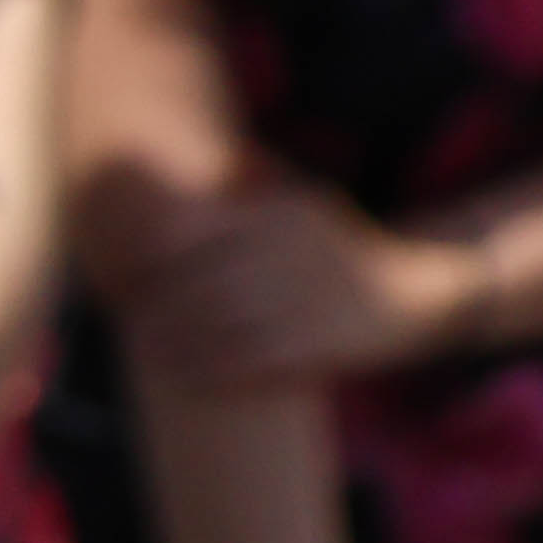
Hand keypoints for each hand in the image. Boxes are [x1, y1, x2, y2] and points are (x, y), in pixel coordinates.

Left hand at [119, 178, 475, 386]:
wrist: (413, 294)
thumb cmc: (339, 251)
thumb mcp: (304, 204)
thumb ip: (252, 185)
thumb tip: (202, 164)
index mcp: (284, 216)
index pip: (197, 236)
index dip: (154, 262)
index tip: (128, 279)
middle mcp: (294, 253)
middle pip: (200, 283)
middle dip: (159, 305)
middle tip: (129, 320)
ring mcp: (308, 299)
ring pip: (218, 323)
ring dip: (175, 341)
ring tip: (145, 350)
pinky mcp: (320, 344)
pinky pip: (248, 361)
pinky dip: (209, 371)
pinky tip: (182, 378)